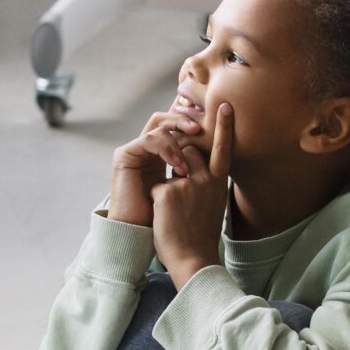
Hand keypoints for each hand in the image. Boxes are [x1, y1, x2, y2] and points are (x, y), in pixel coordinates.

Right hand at [107, 106, 205, 227]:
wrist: (144, 234)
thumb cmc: (169, 218)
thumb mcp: (190, 188)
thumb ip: (198, 169)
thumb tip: (225, 152)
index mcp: (165, 152)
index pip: (179, 126)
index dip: (194, 119)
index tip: (217, 114)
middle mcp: (150, 147)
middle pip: (168, 117)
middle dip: (186, 120)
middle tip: (199, 129)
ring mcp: (136, 149)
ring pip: (160, 125)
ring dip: (177, 143)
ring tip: (186, 168)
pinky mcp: (124, 155)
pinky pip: (148, 139)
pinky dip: (165, 149)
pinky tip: (177, 166)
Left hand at [151, 101, 233, 282]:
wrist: (192, 259)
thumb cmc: (199, 235)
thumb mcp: (211, 205)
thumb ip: (205, 184)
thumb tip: (194, 167)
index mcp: (219, 183)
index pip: (223, 149)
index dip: (224, 127)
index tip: (226, 106)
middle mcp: (206, 179)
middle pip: (187, 151)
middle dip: (177, 159)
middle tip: (178, 187)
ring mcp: (187, 184)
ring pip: (170, 165)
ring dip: (166, 181)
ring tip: (175, 209)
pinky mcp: (168, 192)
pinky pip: (155, 186)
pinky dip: (156, 202)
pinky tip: (165, 219)